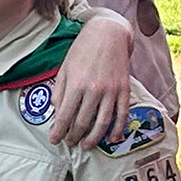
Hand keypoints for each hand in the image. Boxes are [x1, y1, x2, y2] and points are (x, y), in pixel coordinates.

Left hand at [51, 15, 131, 148]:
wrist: (108, 34)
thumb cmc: (82, 50)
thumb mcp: (64, 69)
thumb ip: (59, 92)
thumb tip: (56, 113)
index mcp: (76, 84)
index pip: (65, 116)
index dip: (59, 131)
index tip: (54, 140)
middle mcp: (94, 89)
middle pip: (83, 122)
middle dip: (74, 136)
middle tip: (69, 143)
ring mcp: (112, 90)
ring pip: (103, 122)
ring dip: (94, 138)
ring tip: (86, 146)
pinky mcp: (125, 89)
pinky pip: (122, 113)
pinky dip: (118, 128)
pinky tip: (113, 139)